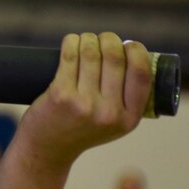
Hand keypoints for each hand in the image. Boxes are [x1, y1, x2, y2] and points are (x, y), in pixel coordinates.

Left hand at [17, 32, 151, 170]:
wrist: (47, 149)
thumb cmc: (81, 129)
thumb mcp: (114, 123)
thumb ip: (126, 98)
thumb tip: (133, 55)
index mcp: (128, 119)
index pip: (142, 74)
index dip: (137, 51)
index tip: (129, 45)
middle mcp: (108, 113)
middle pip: (115, 58)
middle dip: (109, 40)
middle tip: (103, 40)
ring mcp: (84, 104)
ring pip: (91, 53)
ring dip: (88, 39)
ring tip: (85, 40)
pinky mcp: (60, 95)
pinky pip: (69, 56)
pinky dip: (71, 42)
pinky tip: (72, 41)